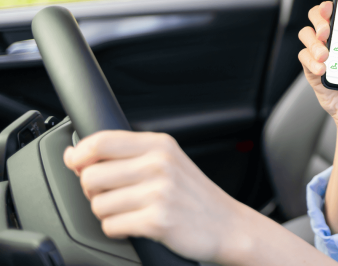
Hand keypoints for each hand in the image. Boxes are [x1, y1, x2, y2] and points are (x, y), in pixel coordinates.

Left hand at [63, 131, 245, 263]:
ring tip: (132, 211)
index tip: (77, 164)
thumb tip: (76, 154)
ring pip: (98, 205)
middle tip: (113, 194)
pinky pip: (111, 227)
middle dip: (93, 191)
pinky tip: (137, 224)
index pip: (101, 141)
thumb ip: (127, 154)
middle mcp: (159, 164)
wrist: (227, 224)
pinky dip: (118, 229)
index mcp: (160, 145)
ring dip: (108, 213)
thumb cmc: (194, 195)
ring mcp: (159, 193)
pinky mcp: (157, 221)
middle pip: (91, 176)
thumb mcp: (168, 161)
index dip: (79, 155)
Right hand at [298, 1, 337, 134]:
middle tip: (327, 29)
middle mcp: (337, 41)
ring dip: (313, 42)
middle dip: (319, 18)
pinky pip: (304, 61)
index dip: (332, 4)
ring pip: (307, 36)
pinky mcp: (315, 74)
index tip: (333, 5)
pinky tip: (322, 69)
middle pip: (317, 18)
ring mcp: (324, 56)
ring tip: (325, 53)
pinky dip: (310, 62)